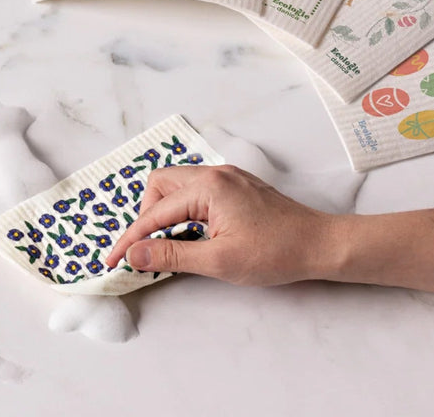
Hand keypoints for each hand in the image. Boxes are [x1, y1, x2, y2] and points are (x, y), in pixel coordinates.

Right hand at [105, 164, 339, 285]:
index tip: (113, 260)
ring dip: (164, 211)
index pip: (155, 212)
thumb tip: (136, 253)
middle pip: (160, 185)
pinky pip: (195, 190)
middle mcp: (213, 173)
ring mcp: (226, 176)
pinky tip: (190, 232)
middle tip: (145, 248)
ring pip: (177, 185)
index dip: (132, 238)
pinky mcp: (235, 185)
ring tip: (166, 242)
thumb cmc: (275, 253)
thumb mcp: (219, 260)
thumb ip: (172, 254)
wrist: (320, 244)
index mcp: (207, 187)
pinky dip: (184, 209)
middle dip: (146, 216)